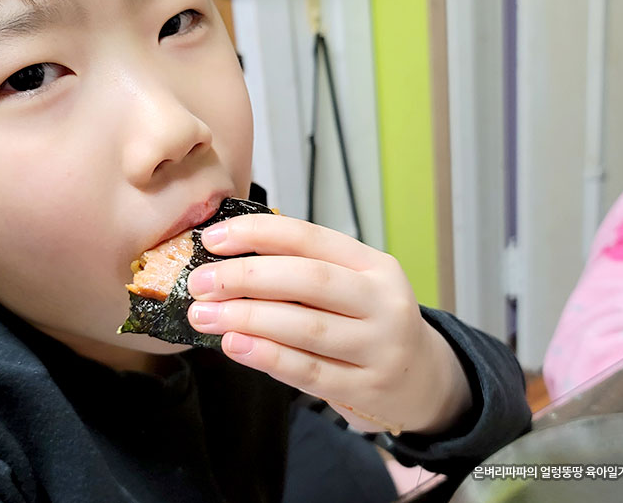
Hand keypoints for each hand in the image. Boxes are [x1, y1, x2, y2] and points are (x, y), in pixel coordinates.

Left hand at [186, 214, 472, 435]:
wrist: (422, 380)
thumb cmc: (367, 323)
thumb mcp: (351, 285)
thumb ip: (300, 269)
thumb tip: (227, 256)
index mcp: (373, 265)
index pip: (309, 238)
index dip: (256, 234)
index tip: (212, 240)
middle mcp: (383, 302)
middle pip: (308, 280)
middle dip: (245, 277)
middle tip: (199, 282)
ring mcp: (379, 347)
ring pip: (306, 327)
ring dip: (247, 318)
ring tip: (205, 315)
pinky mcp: (366, 389)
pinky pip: (309, 371)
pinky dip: (267, 356)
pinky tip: (235, 345)